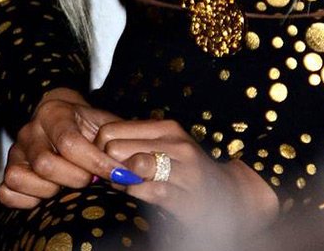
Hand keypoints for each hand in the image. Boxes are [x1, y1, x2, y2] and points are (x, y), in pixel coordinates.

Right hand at [0, 88, 119, 208]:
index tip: (117, 174)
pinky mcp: (8, 170)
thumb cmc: (87, 123)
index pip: (70, 142)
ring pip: (20, 177)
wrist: (61, 114)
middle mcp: (30, 130)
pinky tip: (47, 196)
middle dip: (74, 178)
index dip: (95, 162)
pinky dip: (25, 200)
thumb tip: (132, 167)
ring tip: (67, 187)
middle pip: (45, 163)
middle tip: (91, 180)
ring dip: (48, 190)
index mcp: (54, 113)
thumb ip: (117, 138)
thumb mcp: (104, 121)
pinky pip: (6, 192)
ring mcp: (16, 151)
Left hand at [95, 117, 278, 234]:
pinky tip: (137, 194)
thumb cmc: (186, 170)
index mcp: (166, 127)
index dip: (99, 149)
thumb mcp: (163, 148)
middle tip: (110, 176)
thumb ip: (134, 144)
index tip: (102, 162)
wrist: (227, 195)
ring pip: (135, 165)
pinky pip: (152, 191)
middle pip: (117, 148)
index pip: (112, 130)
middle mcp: (176, 143)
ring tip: (123, 184)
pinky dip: (137, 194)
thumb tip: (97, 148)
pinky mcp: (189, 197)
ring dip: (121, 180)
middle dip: (107, 166)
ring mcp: (185, 169)